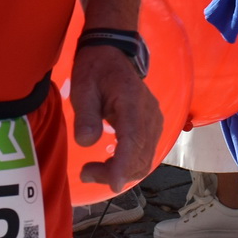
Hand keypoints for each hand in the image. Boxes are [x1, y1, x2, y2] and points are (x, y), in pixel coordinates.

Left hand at [68, 43, 160, 193]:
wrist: (111, 52)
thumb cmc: (95, 69)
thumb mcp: (83, 87)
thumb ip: (86, 115)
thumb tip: (87, 142)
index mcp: (132, 102)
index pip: (133, 140)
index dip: (124, 165)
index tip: (114, 185)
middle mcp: (149, 113)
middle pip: (140, 155)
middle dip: (116, 173)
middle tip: (86, 172)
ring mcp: (154, 119)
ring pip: (145, 158)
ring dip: (122, 172)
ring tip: (94, 170)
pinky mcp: (152, 125)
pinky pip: (145, 152)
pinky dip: (129, 164)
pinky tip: (110, 164)